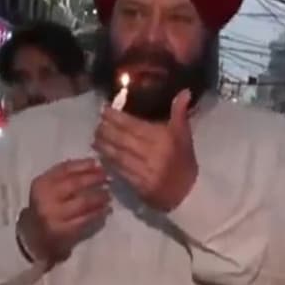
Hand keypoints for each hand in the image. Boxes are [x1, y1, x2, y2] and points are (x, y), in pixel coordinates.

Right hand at [18, 158, 109, 262]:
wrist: (36, 237)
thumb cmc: (47, 207)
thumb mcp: (48, 188)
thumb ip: (65, 175)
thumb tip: (93, 164)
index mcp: (41, 183)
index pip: (64, 169)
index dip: (83, 165)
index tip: (97, 163)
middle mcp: (45, 198)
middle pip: (74, 184)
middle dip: (93, 179)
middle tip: (107, 178)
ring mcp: (54, 215)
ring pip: (82, 202)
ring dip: (99, 196)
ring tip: (108, 194)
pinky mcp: (63, 230)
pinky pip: (85, 219)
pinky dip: (98, 213)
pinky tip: (106, 210)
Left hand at [92, 89, 197, 211]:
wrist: (189, 193)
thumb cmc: (184, 160)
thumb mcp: (184, 135)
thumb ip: (180, 113)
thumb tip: (184, 91)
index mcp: (164, 139)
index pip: (135, 126)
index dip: (117, 118)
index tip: (105, 110)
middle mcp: (154, 154)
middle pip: (123, 140)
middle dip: (107, 131)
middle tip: (97, 124)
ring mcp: (146, 171)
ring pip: (119, 156)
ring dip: (104, 146)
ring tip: (95, 139)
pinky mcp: (140, 186)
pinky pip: (121, 171)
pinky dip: (110, 163)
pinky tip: (102, 157)